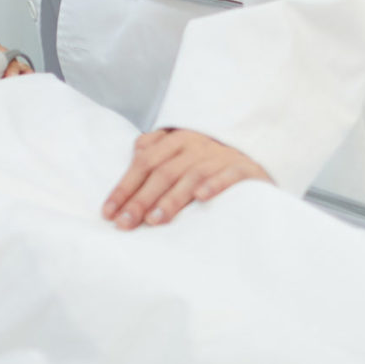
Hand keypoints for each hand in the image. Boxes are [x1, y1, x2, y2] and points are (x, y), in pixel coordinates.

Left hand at [102, 128, 269, 228]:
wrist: (256, 148)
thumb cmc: (209, 156)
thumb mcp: (181, 147)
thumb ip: (156, 149)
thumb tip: (135, 153)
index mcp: (176, 139)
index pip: (144, 163)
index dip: (124, 187)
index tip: (108, 212)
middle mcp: (196, 145)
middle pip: (163, 172)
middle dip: (141, 199)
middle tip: (125, 223)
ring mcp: (220, 155)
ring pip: (192, 175)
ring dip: (172, 198)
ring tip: (154, 220)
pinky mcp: (245, 168)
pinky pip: (229, 174)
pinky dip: (214, 184)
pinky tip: (201, 198)